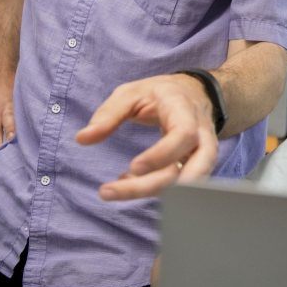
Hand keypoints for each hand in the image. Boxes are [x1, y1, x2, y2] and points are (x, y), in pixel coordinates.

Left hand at [76, 74, 218, 200]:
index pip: (184, 135)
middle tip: (111, 190)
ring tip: (114, 189)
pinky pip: (179, 184)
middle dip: (154, 186)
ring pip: (189, 183)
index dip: (161, 155)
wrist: (195, 93)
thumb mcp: (132, 93)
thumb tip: (82, 139)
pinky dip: (152, 190)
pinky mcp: (197, 167)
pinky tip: (128, 182)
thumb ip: (108, 114)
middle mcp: (201, 135)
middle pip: (192, 168)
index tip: (133, 168)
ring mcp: (204, 153)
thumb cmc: (160, 93)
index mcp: (185, 110)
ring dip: (151, 193)